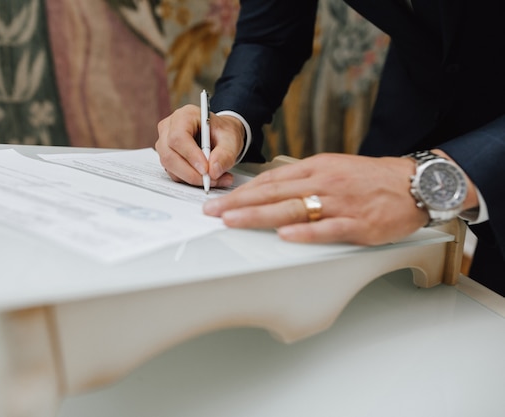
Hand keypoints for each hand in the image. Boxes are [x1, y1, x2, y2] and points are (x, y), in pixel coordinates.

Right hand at [155, 105, 244, 187]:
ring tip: (216, 179)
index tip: (206, 170)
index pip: (178, 137)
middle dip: (191, 173)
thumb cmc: (222, 132)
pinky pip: (174, 174)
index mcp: (184, 116)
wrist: (219, 135)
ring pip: (170, 167)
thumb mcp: (231, 140)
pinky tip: (207, 178)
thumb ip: (225, 154)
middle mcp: (169, 128)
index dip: (190, 155)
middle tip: (211, 180)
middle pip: (169, 155)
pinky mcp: (167, 158)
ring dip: (192, 178)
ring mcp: (164, 144)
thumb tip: (214, 171)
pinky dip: (190, 180)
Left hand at [203, 153, 428, 245]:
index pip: (271, 180)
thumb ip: (302, 179)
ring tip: (233, 222)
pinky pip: (328, 228)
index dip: (242, 192)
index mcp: (315, 168)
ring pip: (294, 209)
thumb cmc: (369, 178)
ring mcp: (340, 203)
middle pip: (274, 194)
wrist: (413, 183)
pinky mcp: (358, 223)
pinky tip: (285, 236)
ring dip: (260, 216)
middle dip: (239, 204)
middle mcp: (323, 183)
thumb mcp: (332, 168)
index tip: (219, 201)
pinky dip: (306, 233)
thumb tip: (269, 190)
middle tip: (213, 213)